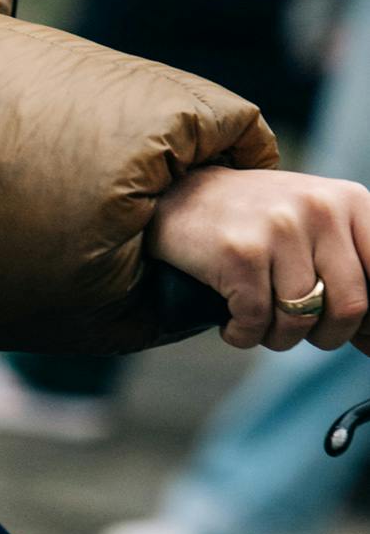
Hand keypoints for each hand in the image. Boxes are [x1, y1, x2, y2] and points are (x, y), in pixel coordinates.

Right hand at [147, 165, 369, 354]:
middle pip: (351, 307)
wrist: (182, 195)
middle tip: (303, 332)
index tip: (357, 336)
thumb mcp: (316, 227)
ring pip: (301, 320)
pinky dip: (242, 335)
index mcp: (351, 201)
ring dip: (278, 337)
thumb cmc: (256, 222)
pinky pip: (256, 323)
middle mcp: (321, 209)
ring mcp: (280, 228)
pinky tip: (232, 322)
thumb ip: (350, 270)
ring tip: (260, 322)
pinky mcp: (240, 253)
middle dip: (327, 336)